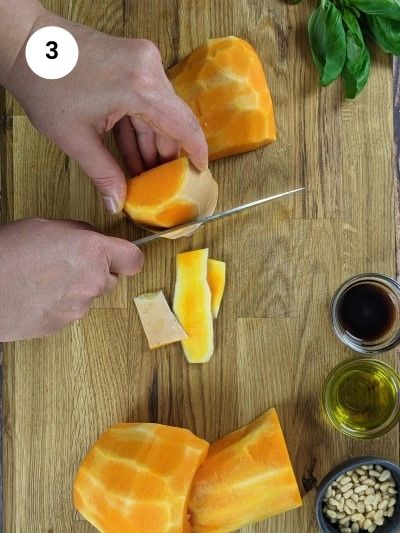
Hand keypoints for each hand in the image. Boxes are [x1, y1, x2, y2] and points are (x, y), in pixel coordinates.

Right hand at [0, 219, 143, 340]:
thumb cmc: (7, 253)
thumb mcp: (47, 227)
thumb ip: (80, 235)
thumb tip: (91, 241)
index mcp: (92, 252)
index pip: (134, 260)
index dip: (128, 258)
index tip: (123, 257)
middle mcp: (92, 281)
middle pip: (111, 279)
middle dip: (97, 272)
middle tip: (69, 264)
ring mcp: (79, 307)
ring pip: (90, 296)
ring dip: (77, 288)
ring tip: (46, 279)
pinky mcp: (63, 325)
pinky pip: (71, 311)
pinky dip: (61, 304)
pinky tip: (39, 294)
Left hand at [2, 7, 207, 213]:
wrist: (23, 42)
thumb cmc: (45, 81)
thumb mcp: (76, 138)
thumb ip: (103, 174)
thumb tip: (117, 203)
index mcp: (140, 86)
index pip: (183, 125)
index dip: (196, 152)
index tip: (201, 172)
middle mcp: (148, 69)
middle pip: (170, 121)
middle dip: (164, 155)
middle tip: (161, 184)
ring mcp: (141, 62)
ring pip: (157, 113)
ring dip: (149, 144)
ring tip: (143, 174)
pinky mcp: (132, 62)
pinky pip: (144, 101)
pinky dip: (138, 127)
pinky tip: (133, 154)